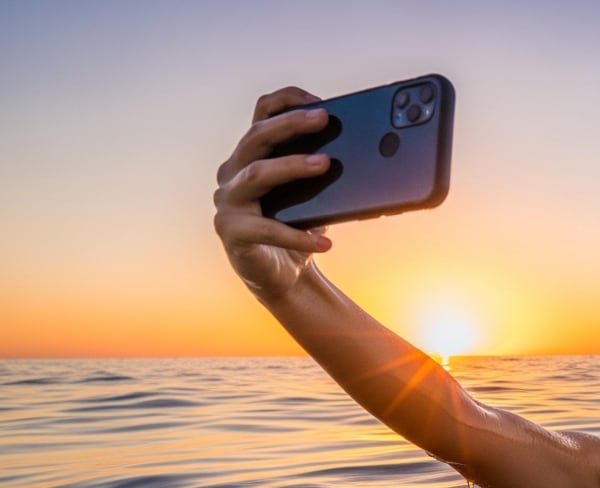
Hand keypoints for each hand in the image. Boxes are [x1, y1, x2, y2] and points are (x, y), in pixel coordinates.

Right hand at [213, 87, 333, 298]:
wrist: (283, 274)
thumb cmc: (299, 226)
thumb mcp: (315, 193)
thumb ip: (324, 168)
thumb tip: (371, 151)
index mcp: (252, 154)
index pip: (263, 113)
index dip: (288, 101)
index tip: (321, 102)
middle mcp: (233, 171)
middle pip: (257, 136)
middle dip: (291, 124)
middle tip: (324, 119)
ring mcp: (228, 202)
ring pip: (256, 174)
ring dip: (291, 166)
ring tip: (325, 164)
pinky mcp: (232, 233)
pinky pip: (267, 229)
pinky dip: (299, 235)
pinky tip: (326, 241)